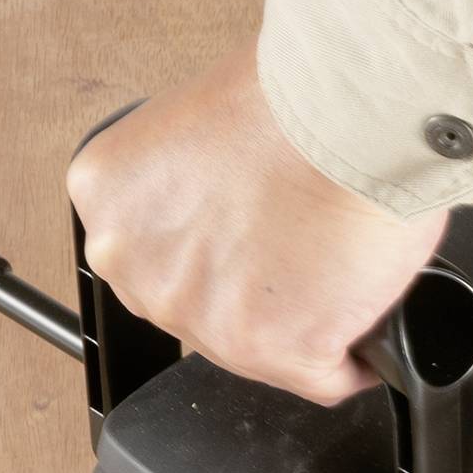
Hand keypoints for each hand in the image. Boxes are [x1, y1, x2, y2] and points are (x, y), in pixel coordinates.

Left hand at [66, 50, 445, 403]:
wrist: (351, 111)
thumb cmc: (298, 95)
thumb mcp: (200, 122)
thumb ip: (193, 183)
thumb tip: (231, 216)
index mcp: (109, 200)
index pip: (160, 254)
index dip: (219, 242)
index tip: (252, 228)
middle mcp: (135, 265)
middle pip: (203, 307)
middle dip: (253, 287)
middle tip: (301, 242)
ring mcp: (200, 316)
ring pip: (263, 348)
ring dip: (304, 318)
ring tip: (338, 262)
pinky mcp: (272, 351)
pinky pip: (325, 377)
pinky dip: (352, 353)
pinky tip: (363, 305)